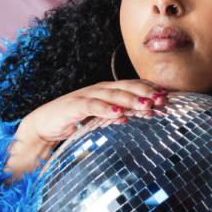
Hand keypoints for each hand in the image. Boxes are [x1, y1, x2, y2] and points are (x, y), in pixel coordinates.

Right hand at [3, 78, 170, 183]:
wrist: (42, 126)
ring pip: (112, 95)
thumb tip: (147, 113)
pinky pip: (92, 106)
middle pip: (126, 87)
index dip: (150, 89)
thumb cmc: (75, 121)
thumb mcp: (103, 117)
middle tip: (163, 99)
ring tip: (147, 105)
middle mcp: (99, 90)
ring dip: (131, 99)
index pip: (133, 86)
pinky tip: (119, 114)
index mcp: (107, 91)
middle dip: (146, 92)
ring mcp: (86, 96)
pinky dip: (106, 109)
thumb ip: (122, 112)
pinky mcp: (72, 106)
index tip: (168, 97)